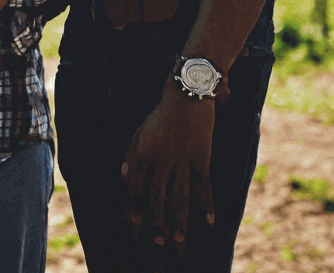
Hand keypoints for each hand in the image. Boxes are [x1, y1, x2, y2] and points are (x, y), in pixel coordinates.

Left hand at [120, 88, 215, 260]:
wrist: (187, 93)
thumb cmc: (162, 112)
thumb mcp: (141, 130)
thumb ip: (132, 152)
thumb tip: (124, 174)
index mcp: (142, 153)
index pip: (136, 188)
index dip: (136, 207)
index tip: (137, 223)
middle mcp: (161, 160)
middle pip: (157, 198)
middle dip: (157, 221)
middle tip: (159, 240)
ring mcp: (182, 160)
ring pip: (180, 197)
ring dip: (179, 221)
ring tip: (179, 239)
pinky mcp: (201, 158)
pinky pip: (204, 186)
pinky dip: (207, 205)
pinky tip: (209, 222)